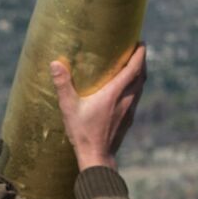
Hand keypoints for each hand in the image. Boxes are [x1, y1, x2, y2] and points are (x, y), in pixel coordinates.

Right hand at [51, 43, 145, 170]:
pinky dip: (136, 87)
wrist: (97, 156)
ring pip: (141, 87)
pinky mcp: (129, 119)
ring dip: (140, 74)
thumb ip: (63, 84)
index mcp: (116, 92)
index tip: (141, 42)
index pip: (134, 68)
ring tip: (134, 67)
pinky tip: (127, 90)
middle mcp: (127, 99)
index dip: (140, 54)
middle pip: (142, 75)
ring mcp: (130, 109)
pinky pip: (136, 97)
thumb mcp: (69, 107)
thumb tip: (55, 64)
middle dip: (142, 61)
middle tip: (138, 50)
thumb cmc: (83, 131)